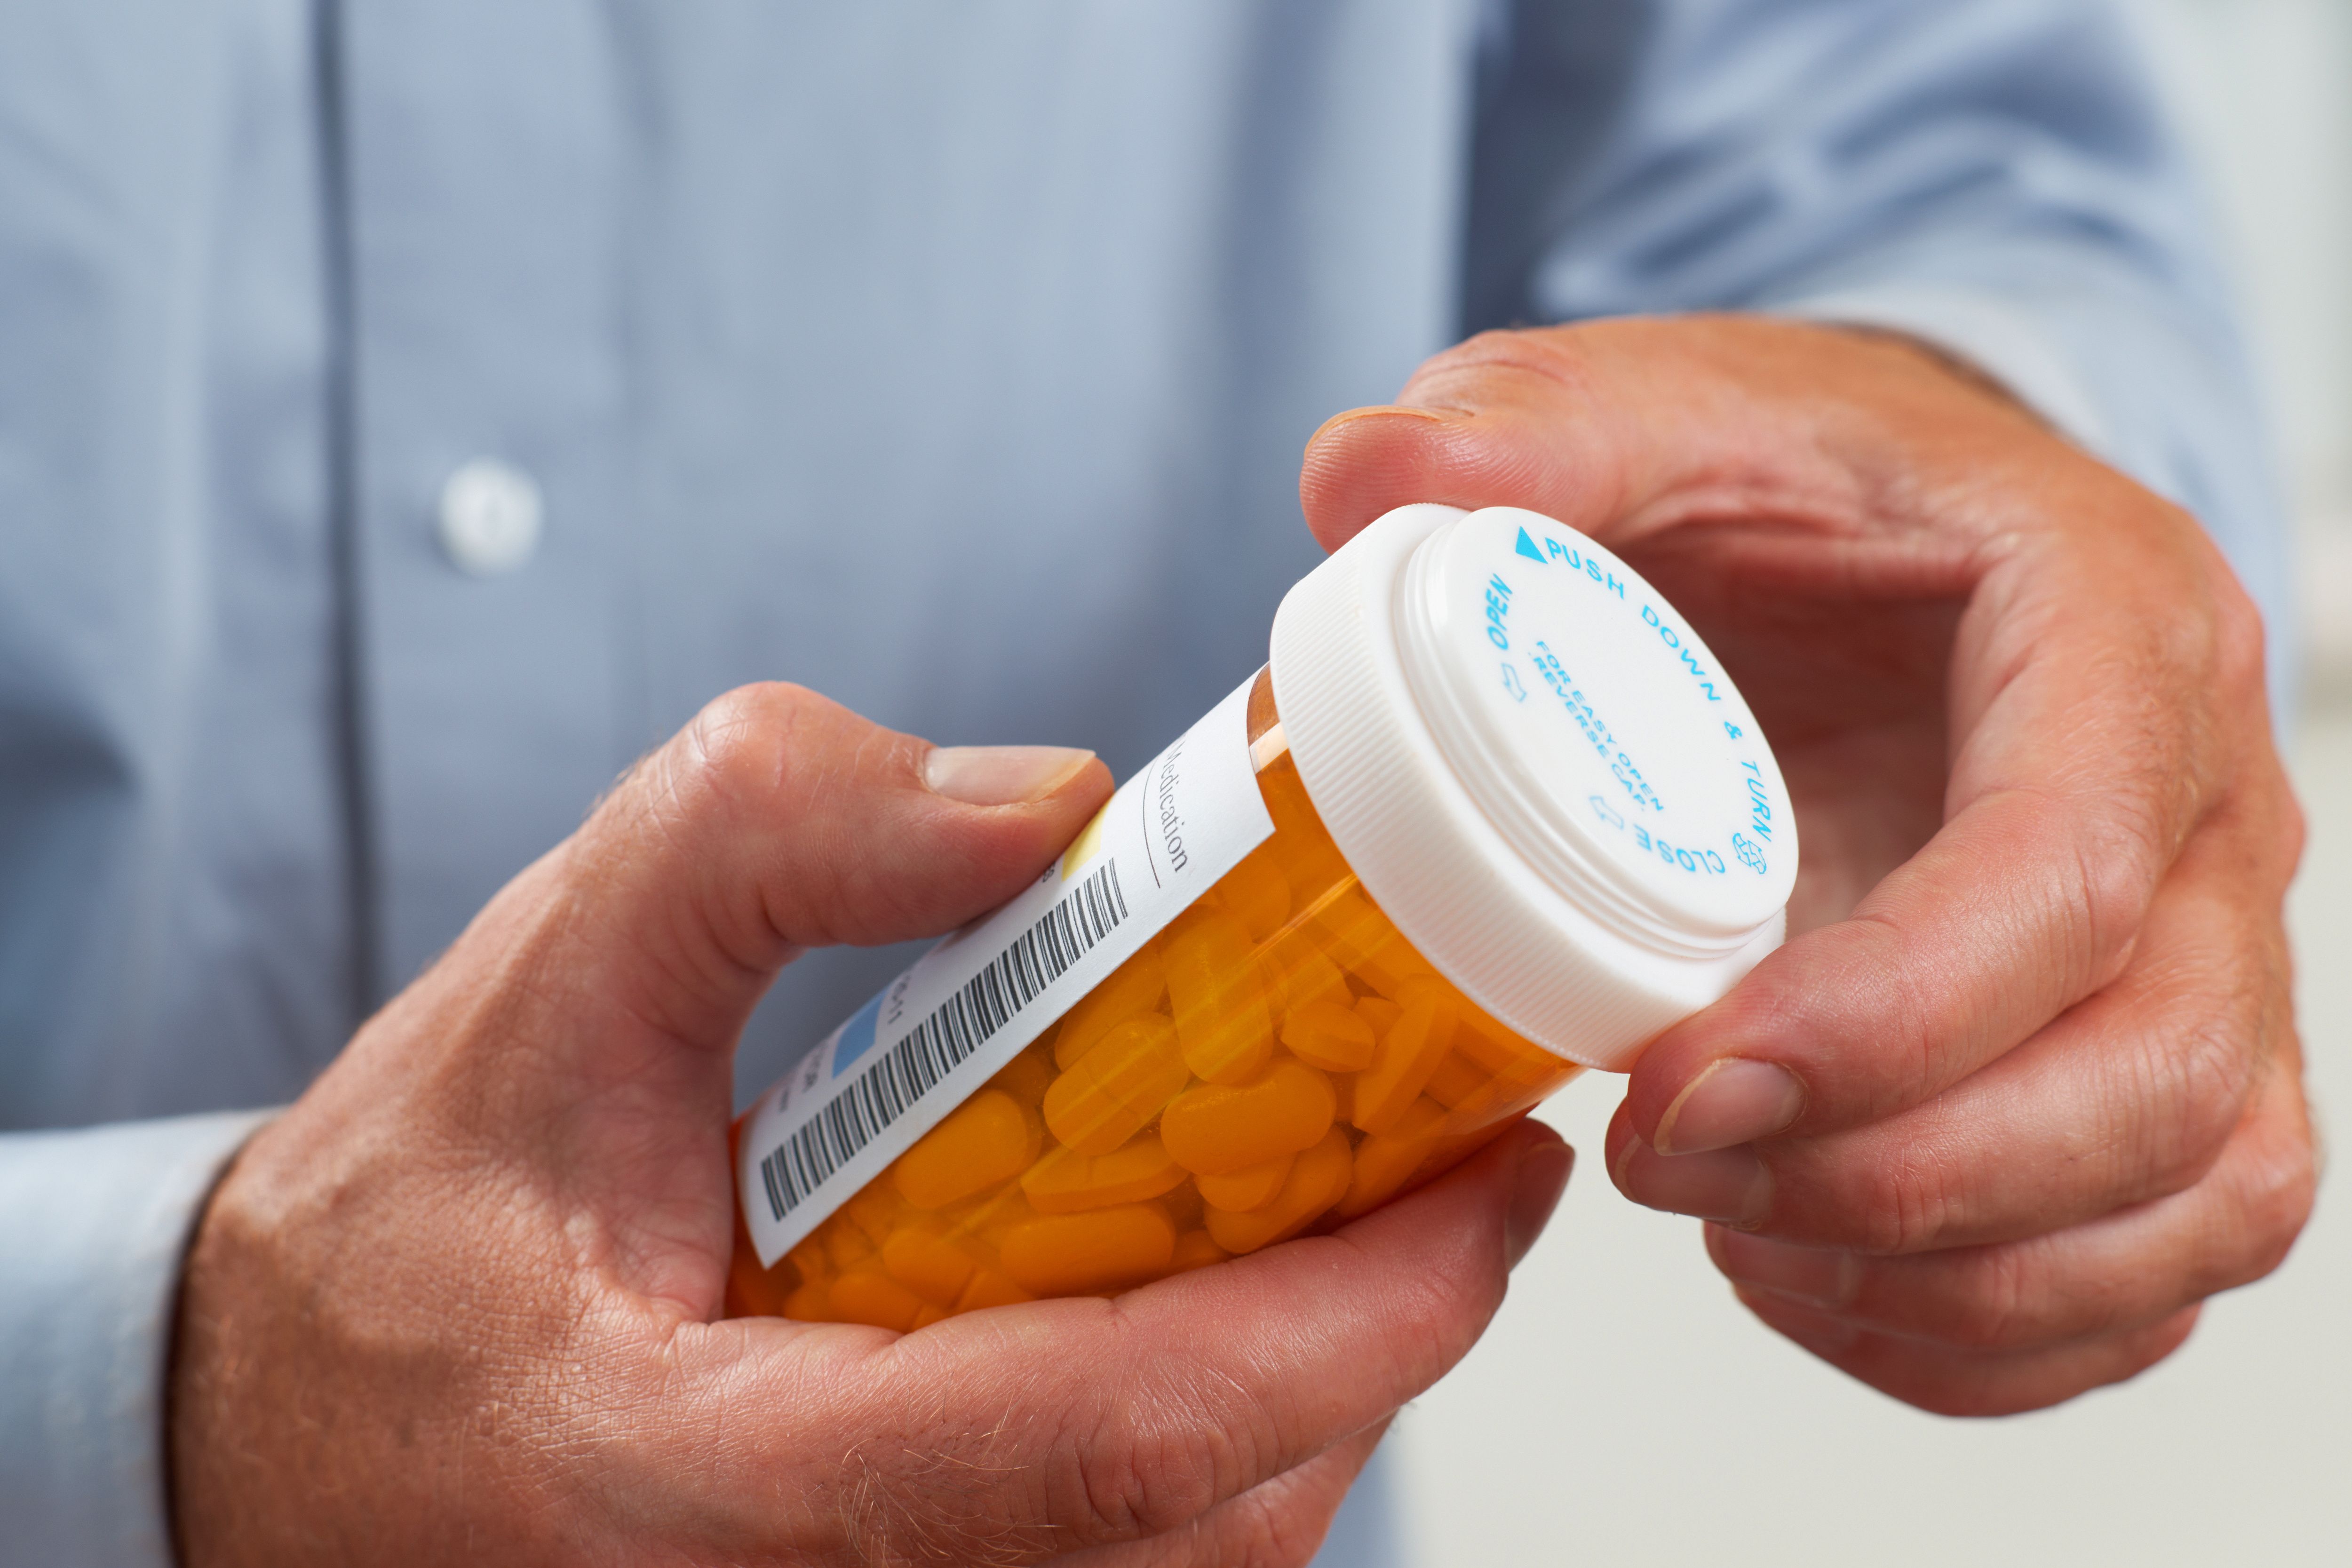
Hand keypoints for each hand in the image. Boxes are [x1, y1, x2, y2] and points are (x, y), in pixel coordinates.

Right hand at [169, 683, 1573, 1564]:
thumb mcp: (546, 977)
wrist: (299, 1425)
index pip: (1103, 1446)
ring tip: (1349, 1199)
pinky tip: (1223, 1297)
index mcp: (710, 1487)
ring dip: (1318, 1387)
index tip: (1491, 1177)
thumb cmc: (408, 1228)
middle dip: (1374, 1334)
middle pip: (1205, 1525)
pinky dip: (1229, 1439)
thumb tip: (1050, 809)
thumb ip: (770, 836)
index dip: (1343, 1319)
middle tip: (1447, 1140)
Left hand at [1300, 315, 2313, 1415]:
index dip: (1885, 1015)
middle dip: (1905, 1176)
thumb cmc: (1791, 485)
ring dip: (1955, 1275)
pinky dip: (1988, 1326)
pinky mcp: (2160, 1061)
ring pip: (2191, 1198)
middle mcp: (2203, 808)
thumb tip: (1363, 478)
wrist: (1879, 539)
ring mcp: (2204, 951)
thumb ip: (1526, 427)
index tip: (1674, 1077)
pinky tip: (1800, 1271)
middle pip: (2153, 1072)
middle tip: (1666, 1167)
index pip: (2066, 869)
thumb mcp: (1655, 411)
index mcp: (2113, 628)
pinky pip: (2154, 1263)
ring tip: (1732, 1234)